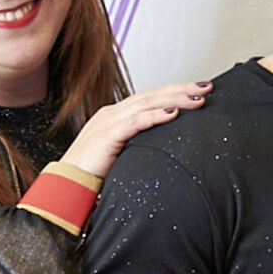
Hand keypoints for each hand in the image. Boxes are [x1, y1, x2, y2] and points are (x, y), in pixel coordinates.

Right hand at [60, 81, 211, 178]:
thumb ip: (141, 147)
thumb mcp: (123, 156)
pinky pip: (135, 122)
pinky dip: (155, 116)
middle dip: (181, 89)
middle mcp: (112, 114)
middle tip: (206, 86)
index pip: (150, 98)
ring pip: (147, 103)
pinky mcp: (107, 135)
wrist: (66, 187)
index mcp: (115, 117)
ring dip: (175, 99)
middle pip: (153, 95)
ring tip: (198, 98)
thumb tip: (167, 149)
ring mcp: (108, 122)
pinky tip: (173, 113)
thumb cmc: (94, 176)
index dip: (174, 93)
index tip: (197, 91)